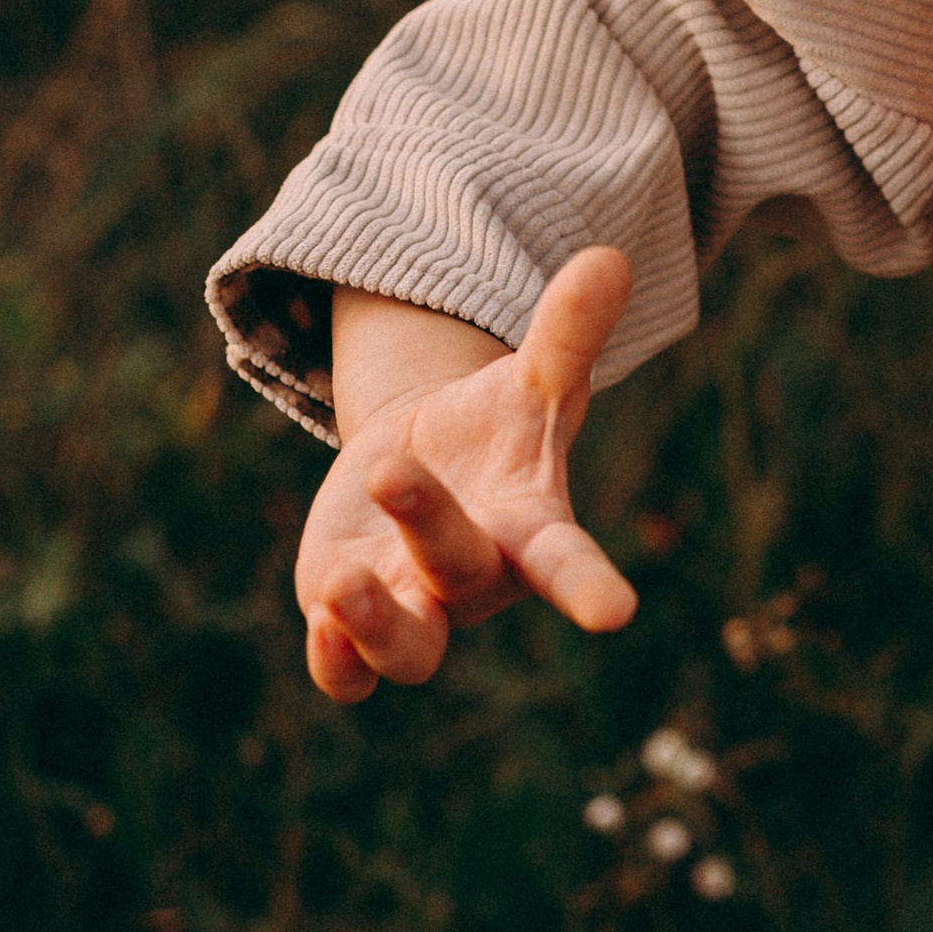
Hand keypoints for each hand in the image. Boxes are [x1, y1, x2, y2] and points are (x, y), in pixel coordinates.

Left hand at [296, 248, 639, 701]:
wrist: (423, 471)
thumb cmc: (495, 435)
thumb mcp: (528, 383)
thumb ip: (566, 333)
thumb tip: (610, 257)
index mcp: (529, 527)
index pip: (566, 562)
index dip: (588, 587)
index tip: (614, 614)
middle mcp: (476, 579)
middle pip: (460, 570)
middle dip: (427, 523)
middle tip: (389, 467)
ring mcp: (416, 607)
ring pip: (409, 652)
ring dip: (373, 623)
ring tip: (339, 579)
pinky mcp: (354, 621)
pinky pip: (347, 674)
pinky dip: (336, 661)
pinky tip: (318, 616)